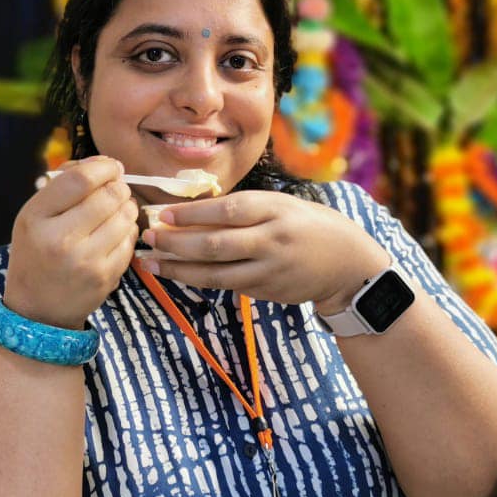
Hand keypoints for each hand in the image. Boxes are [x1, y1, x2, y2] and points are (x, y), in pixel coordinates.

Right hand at [4, 156, 138, 329]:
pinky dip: (128, 230)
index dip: (103, 167)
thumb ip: (63, 185)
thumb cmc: (37, 253)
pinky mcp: (106, 276)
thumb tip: (104, 164)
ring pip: (125, 216)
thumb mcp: (33, 215)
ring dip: (127, 207)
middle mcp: (59, 239)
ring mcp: (85, 261)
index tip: (111, 167)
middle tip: (116, 189)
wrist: (37, 309)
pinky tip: (116, 232)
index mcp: (36, 218)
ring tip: (117, 210)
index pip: (79, 180)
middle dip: (119, 187)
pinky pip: (130, 240)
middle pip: (109, 196)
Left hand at [141, 191, 387, 309]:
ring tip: (152, 263)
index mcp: (275, 210)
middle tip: (148, 238)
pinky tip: (177, 275)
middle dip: (177, 243)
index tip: (163, 213)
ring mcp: (269, 270)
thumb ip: (245, 208)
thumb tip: (194, 208)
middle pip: (216, 244)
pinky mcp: (267, 291)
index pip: (227, 212)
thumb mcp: (282, 204)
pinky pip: (226, 285)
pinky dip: (199, 280)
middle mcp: (272, 240)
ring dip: (179, 269)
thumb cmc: (307, 224)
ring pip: (216, 273)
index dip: (192, 214)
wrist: (348, 264)